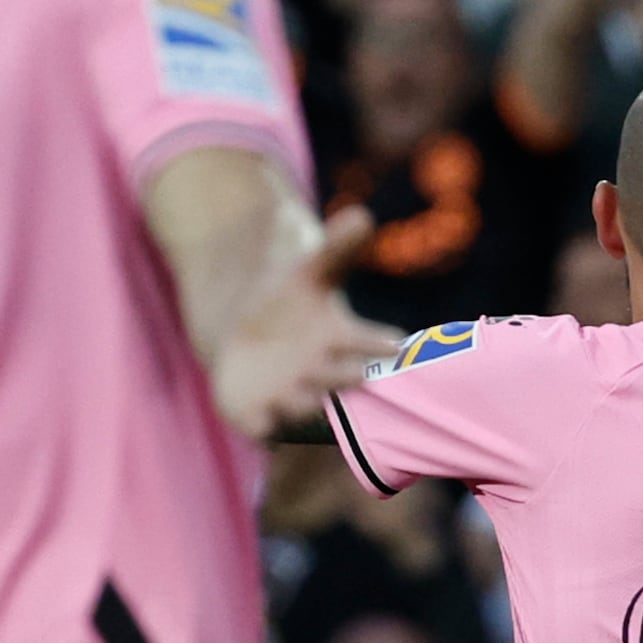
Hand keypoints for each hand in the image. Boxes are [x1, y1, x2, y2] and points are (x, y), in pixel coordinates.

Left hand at [201, 208, 394, 441]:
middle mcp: (323, 375)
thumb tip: (363, 215)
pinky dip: (264, 425)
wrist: (246, 337)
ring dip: (309, 402)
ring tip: (310, 398)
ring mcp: (292, 396)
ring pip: (305, 406)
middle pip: (341, 380)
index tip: (396, 344)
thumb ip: (336, 250)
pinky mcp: (259, 414)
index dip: (383, 344)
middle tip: (360, 375)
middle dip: (348, 376)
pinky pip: (263, 428)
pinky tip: (262, 417)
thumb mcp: (309, 272)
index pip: (369, 343)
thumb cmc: (290, 303)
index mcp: (341, 340)